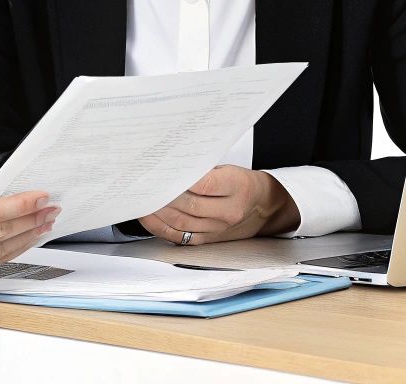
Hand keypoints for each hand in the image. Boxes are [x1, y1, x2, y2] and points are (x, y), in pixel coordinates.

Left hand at [139, 165, 298, 245]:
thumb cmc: (243, 184)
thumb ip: (204, 169)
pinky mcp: (209, 240)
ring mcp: (218, 229)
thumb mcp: (231, 169)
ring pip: (181, 223)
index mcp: (236, 187)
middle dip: (162, 196)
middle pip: (189, 205)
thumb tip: (172, 165)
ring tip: (141, 201)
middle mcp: (228, 211)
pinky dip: (161, 228)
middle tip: (144, 186)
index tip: (159, 172)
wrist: (264, 208)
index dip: (178, 180)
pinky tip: (149, 218)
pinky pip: (180, 237)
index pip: (203, 184)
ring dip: (157, 213)